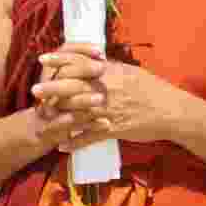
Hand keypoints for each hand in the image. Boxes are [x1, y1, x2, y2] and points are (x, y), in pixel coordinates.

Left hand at [32, 43, 189, 150]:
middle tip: (34, 90)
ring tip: (42, 119)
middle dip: (52, 88)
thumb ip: (111, 68)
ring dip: (58, 117)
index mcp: (112, 72)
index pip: (81, 62)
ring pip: (78, 112)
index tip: (42, 59)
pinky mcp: (114, 129)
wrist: (171, 112)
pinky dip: (75, 142)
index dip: (61, 60)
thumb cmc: (154, 90)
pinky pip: (90, 137)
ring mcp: (109, 110)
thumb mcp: (132, 73)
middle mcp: (108, 90)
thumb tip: (94, 61)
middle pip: (74, 86)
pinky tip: (62, 146)